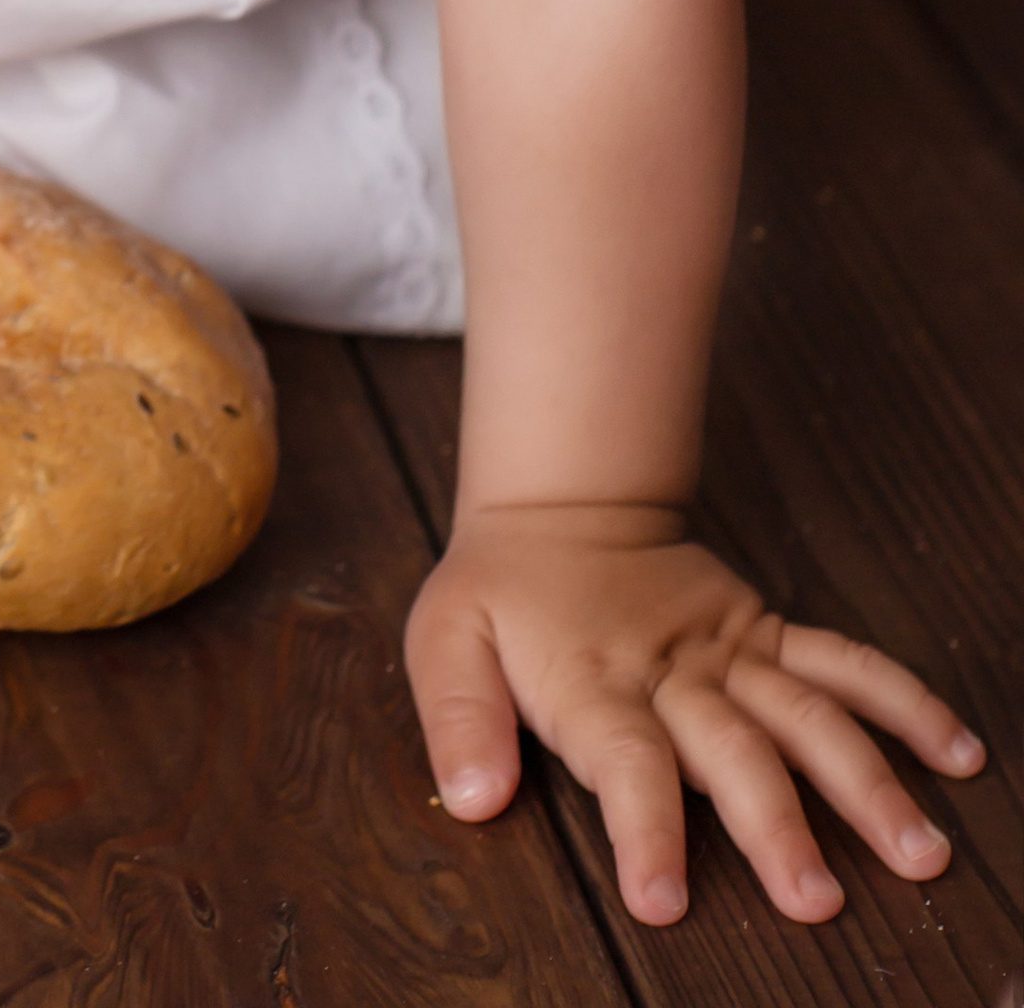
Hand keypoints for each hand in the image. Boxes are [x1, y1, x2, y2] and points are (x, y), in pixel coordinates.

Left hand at [407, 504, 985, 923]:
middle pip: (733, 750)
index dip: (644, 827)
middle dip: (776, 825)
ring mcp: (730, 653)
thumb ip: (456, 718)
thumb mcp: (445, 638)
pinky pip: (842, 663)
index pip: (624, 760)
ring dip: (866, 779)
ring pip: (807, 713)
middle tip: (818, 899)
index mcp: (591, 681)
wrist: (560, 503)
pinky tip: (957, 751)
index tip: (663, 898)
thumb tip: (471, 798)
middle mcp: (672, 673)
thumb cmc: (500, 589)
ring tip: (921, 850)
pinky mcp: (766, 636)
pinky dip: (902, 701)